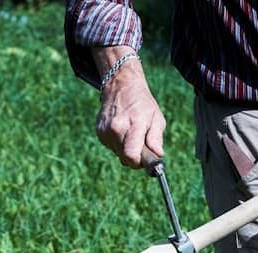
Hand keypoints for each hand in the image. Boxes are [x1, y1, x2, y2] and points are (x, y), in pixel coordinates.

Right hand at [93, 46, 165, 167]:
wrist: (121, 86)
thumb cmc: (142, 104)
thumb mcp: (157, 118)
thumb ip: (156, 139)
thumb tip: (158, 155)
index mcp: (133, 125)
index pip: (131, 157)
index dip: (139, 162)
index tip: (145, 158)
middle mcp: (116, 129)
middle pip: (125, 159)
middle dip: (135, 157)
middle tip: (141, 144)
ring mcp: (105, 131)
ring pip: (118, 154)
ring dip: (126, 150)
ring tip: (131, 133)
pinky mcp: (99, 132)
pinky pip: (111, 147)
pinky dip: (118, 144)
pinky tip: (122, 131)